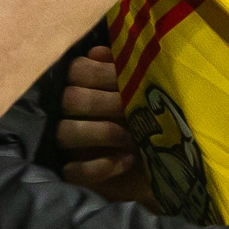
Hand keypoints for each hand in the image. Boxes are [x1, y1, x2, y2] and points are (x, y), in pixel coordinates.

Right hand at [59, 46, 157, 205]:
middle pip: (70, 98)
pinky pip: (73, 170)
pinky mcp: (72, 176)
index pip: (76, 69)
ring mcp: (67, 147)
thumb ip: (123, 70)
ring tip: (133, 139)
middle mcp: (67, 115)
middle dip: (106, 103)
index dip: (101, 73)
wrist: (164, 169)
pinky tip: (127, 161)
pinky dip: (101, 166)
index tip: (130, 81)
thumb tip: (98, 52)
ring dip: (103, 132)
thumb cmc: (149, 124)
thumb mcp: (141, 93)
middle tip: (134, 111)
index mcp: (82, 89)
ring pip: (64, 132)